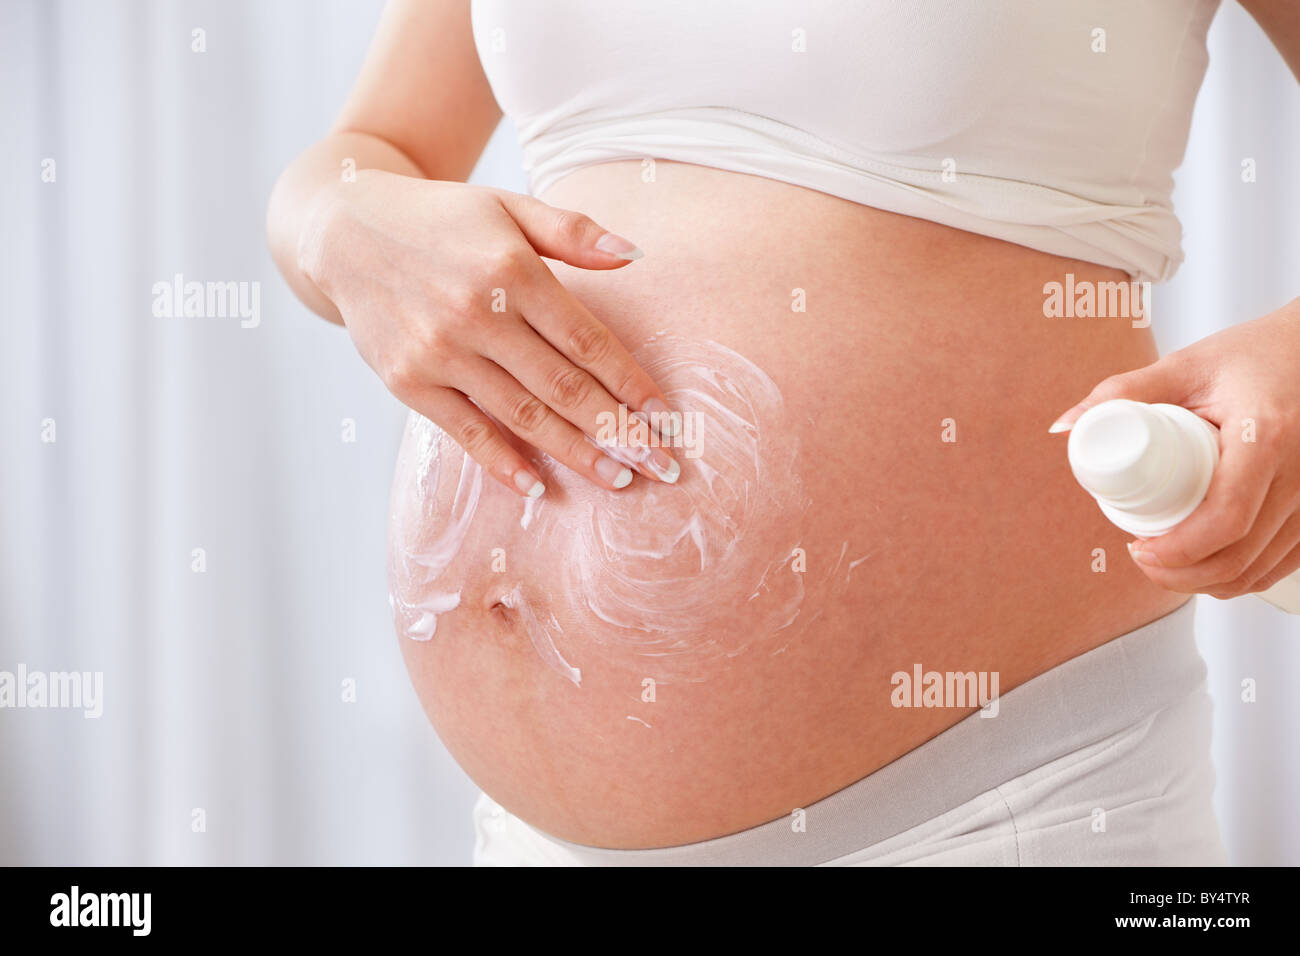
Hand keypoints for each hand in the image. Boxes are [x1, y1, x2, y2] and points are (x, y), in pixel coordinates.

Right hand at [297, 169, 679, 496]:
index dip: (630, 383)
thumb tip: (635, 256)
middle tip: (660, 466)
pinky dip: (502, 463)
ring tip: (618, 479)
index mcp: (512, 270)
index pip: (587, 340)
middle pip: (563, 387)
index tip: (666, 417)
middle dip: (619, 431)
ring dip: (576, 453)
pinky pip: (466, 432)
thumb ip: (572, 232)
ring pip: (523, 415)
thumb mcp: (508, 207)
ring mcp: (440, 352)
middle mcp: (478, 314)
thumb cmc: (442, 220)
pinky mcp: (409, 382)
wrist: (344, 232)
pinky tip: (539, 487)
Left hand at [1050, 299, 1299, 599]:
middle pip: (1240, 555)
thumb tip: (1064, 427)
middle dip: (1182, 574)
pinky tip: (1206, 565)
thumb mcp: (1187, 366)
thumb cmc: (1255, 355)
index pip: (1225, 517)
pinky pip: (1282, 563)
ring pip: (1261, 569)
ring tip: (1164, 562)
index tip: (1138, 549)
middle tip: (1141, 559)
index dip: (1178, 549)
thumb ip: (1123, 392)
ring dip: (1208, 581)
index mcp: (1266, 437)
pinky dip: (1241, 576)